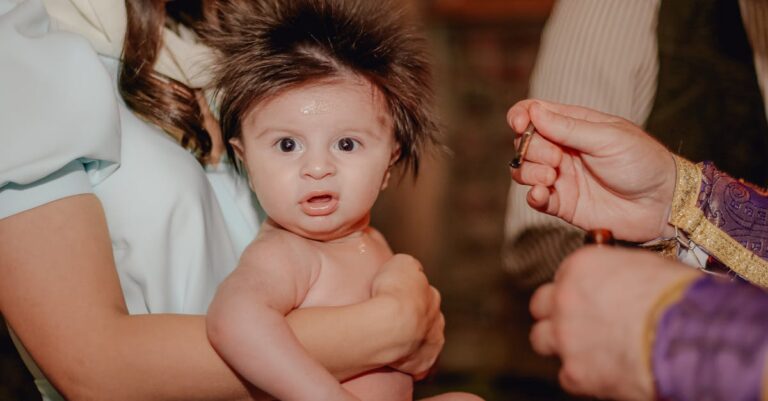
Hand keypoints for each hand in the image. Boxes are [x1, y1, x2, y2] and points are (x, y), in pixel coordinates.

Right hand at [371, 254, 444, 379]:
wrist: (389, 325)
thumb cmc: (392, 292)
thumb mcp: (402, 263)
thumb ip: (410, 267)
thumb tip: (412, 271)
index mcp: (433, 296)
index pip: (424, 294)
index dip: (408, 296)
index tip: (394, 298)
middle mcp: (437, 320)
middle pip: (428, 319)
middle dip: (415, 319)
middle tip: (392, 320)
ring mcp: (432, 344)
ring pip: (426, 342)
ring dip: (414, 341)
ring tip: (392, 341)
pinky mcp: (423, 364)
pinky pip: (418, 364)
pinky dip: (410, 362)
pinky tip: (397, 360)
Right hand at [507, 100, 676, 241]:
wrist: (662, 203)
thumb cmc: (643, 162)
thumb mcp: (607, 138)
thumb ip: (568, 127)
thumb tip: (534, 111)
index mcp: (573, 125)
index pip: (534, 113)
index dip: (521, 116)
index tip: (520, 124)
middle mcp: (563, 149)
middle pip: (526, 143)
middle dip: (532, 149)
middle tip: (556, 159)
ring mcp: (561, 177)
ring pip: (524, 170)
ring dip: (530, 172)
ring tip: (551, 178)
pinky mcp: (562, 203)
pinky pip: (535, 199)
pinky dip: (532, 196)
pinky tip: (542, 194)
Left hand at [529, 246, 699, 399]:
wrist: (688, 334)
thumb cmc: (678, 297)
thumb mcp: (645, 266)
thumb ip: (617, 272)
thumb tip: (621, 280)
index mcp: (580, 267)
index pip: (561, 278)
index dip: (575, 291)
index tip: (587, 299)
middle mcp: (565, 298)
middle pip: (541, 306)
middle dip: (555, 314)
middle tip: (576, 323)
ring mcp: (566, 336)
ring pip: (541, 339)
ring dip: (560, 344)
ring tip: (587, 350)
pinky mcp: (575, 372)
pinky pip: (566, 376)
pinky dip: (582, 377)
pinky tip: (606, 373)